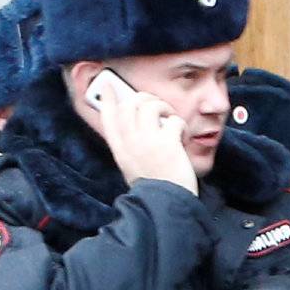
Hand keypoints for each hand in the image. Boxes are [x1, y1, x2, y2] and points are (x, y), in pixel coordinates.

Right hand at [89, 74, 195, 194]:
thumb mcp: (132, 166)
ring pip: (149, 105)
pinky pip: (173, 120)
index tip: (108, 85)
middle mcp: (130, 143)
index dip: (107, 98)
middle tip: (158, 107)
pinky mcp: (166, 143)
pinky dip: (181, 124)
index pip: (108, 117)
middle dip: (145, 98)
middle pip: (129, 105)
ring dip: (164, 107)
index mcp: (120, 149)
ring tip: (171, 120)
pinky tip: (183, 136)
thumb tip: (137, 122)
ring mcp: (147, 142)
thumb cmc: (155, 186)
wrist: (167, 204)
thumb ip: (130, 145)